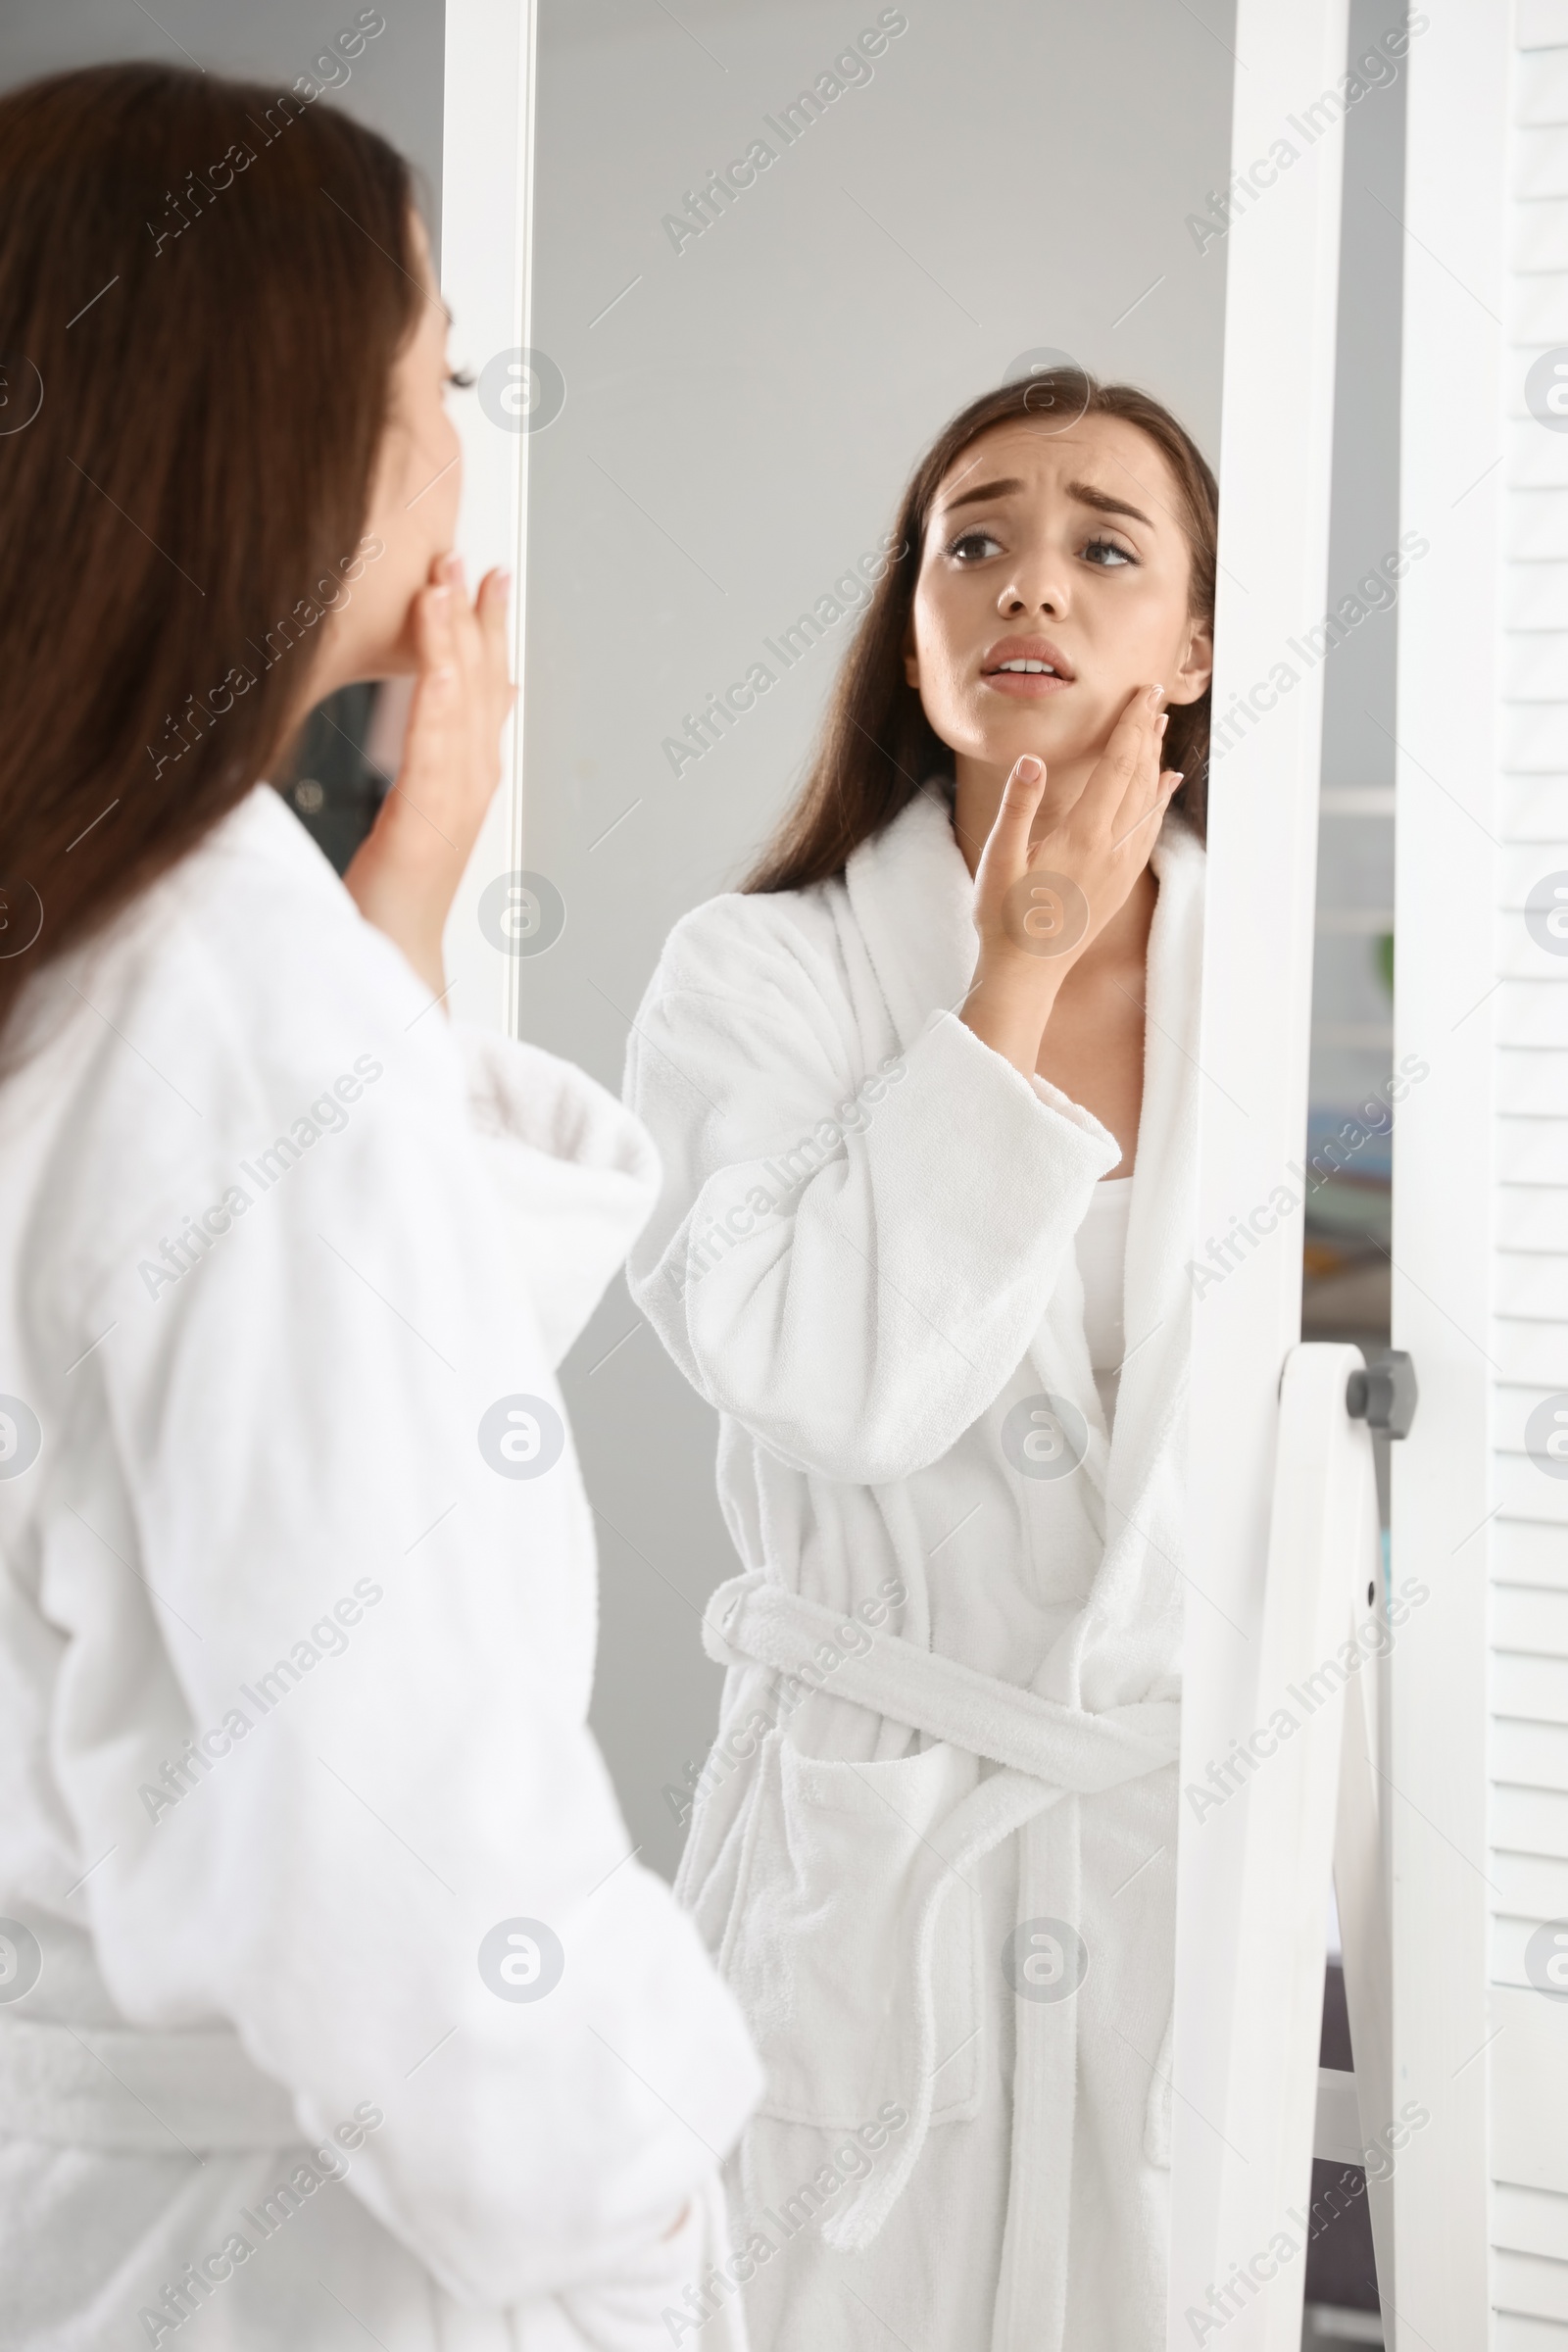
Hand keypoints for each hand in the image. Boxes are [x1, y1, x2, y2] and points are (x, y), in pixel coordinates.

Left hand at [344, 553, 514, 1000]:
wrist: (395, 955)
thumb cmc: (394, 898)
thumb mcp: (413, 817)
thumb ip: (427, 769)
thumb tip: (430, 728)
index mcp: (467, 781)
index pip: (486, 691)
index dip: (487, 633)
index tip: (481, 583)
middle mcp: (472, 784)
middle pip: (485, 684)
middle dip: (478, 617)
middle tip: (470, 560)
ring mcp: (456, 800)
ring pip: (463, 701)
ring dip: (457, 636)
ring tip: (447, 580)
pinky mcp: (428, 818)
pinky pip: (436, 740)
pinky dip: (439, 689)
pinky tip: (437, 652)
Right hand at [960, 683, 1180, 1076]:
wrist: (1027, 974)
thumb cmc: (1003, 918)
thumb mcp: (999, 859)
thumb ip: (1018, 806)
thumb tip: (1032, 760)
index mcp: (1083, 836)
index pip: (1117, 765)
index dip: (1131, 725)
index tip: (1143, 694)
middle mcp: (1111, 848)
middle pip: (1139, 777)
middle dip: (1147, 733)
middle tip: (1156, 696)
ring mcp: (1120, 867)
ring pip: (1148, 802)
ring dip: (1155, 761)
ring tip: (1161, 729)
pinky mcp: (1119, 883)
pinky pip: (1148, 830)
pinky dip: (1158, 801)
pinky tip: (1164, 786)